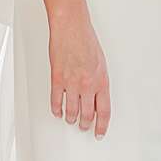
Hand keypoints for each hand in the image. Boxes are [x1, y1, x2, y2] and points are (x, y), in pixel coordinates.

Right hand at [49, 10, 110, 137]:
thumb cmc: (85, 40)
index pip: (104, 111)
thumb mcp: (100, 63)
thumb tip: (96, 96)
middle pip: (87, 115)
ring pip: (71, 112)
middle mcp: (88, 85)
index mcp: (101, 81)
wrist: (71, 27)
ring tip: (71, 120)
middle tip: (83, 127)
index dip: (102, 126)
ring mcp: (72, 83)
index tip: (99, 133)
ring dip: (71, 119)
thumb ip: (98, 81)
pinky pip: (56, 101)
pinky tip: (58, 111)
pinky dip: (57, 110)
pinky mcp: (57, 79)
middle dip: (85, 124)